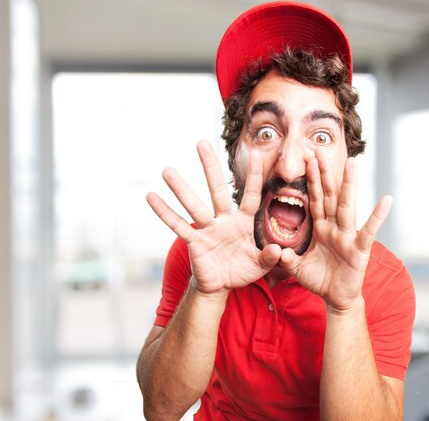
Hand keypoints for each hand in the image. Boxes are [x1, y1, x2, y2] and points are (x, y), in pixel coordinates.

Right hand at [147, 141, 280, 295]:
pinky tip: (151, 197)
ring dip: (180, 188)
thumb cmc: (241, 270)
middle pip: (218, 189)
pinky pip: (178, 226)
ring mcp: (208, 229)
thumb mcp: (261, 265)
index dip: (254, 177)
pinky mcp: (195, 242)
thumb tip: (277, 249)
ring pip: (194, 205)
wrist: (220, 286)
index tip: (257, 154)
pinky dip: (164, 213)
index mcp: (243, 222)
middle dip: (210, 166)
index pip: (250, 195)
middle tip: (201, 143)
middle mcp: (224, 220)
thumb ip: (270, 257)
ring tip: (167, 170)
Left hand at [279, 149, 392, 311]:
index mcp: (320, 227)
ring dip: (349, 185)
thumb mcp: (297, 268)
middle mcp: (334, 227)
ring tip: (352, 164)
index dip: (311, 180)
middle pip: (329, 195)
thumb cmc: (319, 280)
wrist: (336, 299)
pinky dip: (377, 217)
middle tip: (319, 150)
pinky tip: (386, 200)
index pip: (315, 199)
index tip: (307, 159)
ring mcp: (348, 236)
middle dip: (324, 173)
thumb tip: (276, 250)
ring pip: (347, 206)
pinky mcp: (359, 249)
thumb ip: (286, 258)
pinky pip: (368, 231)